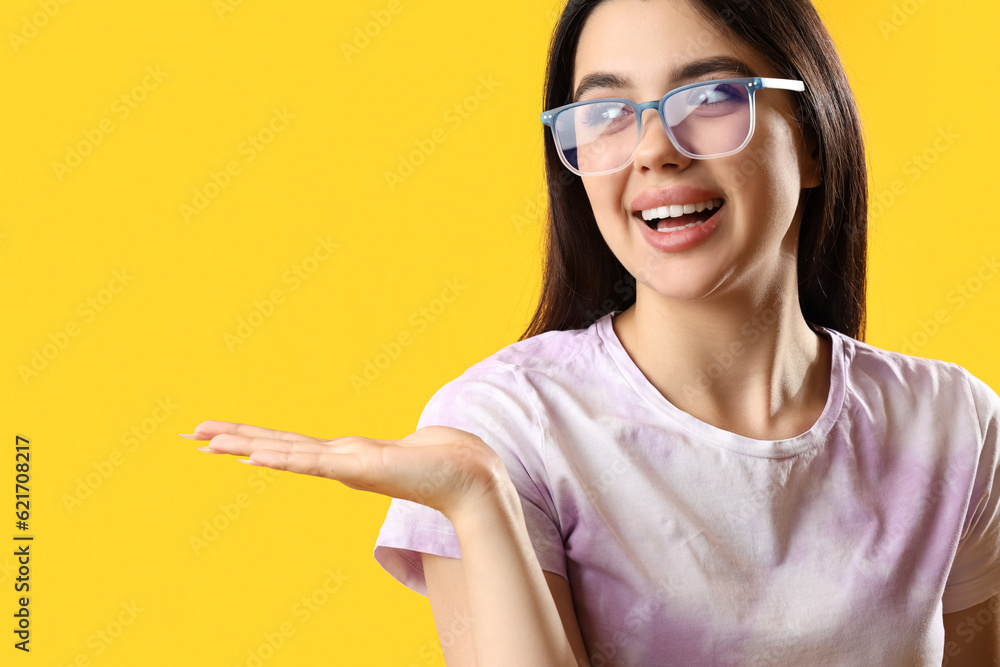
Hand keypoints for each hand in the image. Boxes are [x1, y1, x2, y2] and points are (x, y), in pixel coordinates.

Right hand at [180, 420, 505, 518]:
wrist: (469, 477)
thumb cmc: (441, 461)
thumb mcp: (402, 449)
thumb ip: (387, 451)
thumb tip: (384, 451)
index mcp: (343, 455)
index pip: (289, 443)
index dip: (252, 438)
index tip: (217, 435)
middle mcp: (336, 461)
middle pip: (274, 446)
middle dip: (231, 440)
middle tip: (189, 434)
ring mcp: (344, 466)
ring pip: (284, 453)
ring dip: (244, 446)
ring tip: (208, 442)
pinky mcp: (358, 468)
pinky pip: (311, 462)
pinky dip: (281, 459)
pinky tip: (254, 456)